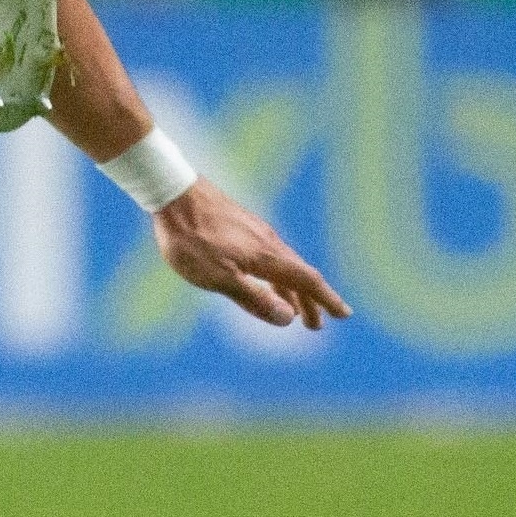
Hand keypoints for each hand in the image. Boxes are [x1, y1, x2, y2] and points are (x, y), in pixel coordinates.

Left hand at [153, 178, 351, 329]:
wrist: (172, 191)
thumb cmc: (192, 238)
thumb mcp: (218, 277)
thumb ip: (253, 298)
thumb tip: (288, 318)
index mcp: (266, 256)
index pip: (306, 281)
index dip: (326, 299)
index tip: (344, 314)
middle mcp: (267, 241)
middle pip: (296, 275)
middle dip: (309, 301)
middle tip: (315, 325)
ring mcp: (253, 231)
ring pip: (280, 265)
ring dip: (290, 289)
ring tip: (292, 309)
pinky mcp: (238, 224)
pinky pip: (266, 255)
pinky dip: (274, 274)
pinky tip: (263, 277)